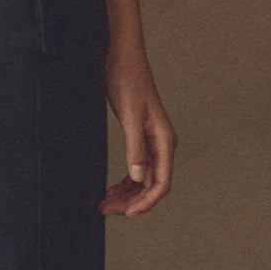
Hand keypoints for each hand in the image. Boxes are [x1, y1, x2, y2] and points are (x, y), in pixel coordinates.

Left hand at [99, 39, 176, 216]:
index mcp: (164, 140)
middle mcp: (162, 144)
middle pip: (151, 185)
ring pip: (143, 178)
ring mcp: (152, 141)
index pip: (161, 183)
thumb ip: (135, 147)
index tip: (127, 213)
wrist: (122, 56)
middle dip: (131, 201)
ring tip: (106, 203)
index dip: (145, 202)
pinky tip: (113, 188)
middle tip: (107, 209)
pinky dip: (126, 180)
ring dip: (127, 193)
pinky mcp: (141, 137)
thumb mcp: (129, 114)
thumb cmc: (128, 79)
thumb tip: (137, 177)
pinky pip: (137, 167)